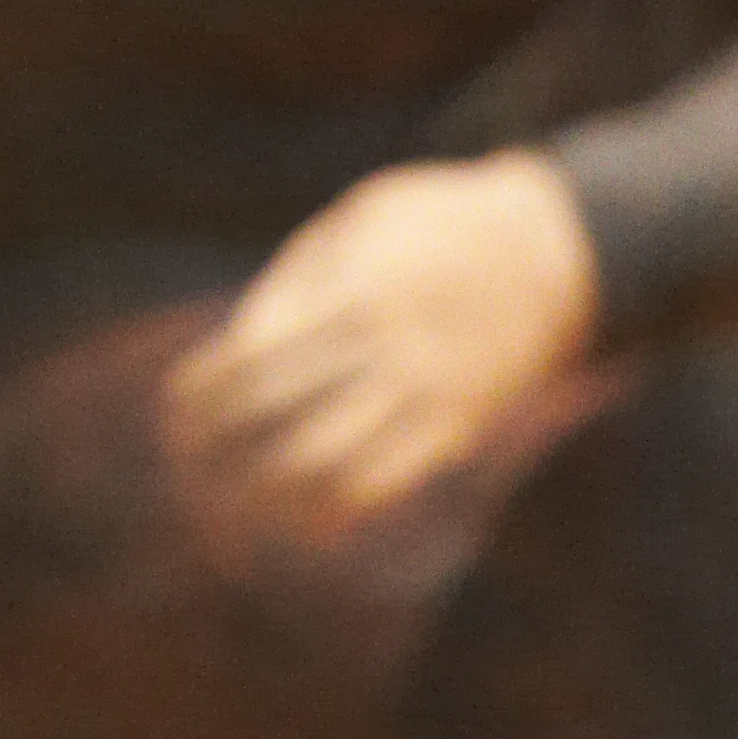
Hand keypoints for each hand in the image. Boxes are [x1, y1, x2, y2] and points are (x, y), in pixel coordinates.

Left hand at [162, 152, 601, 542]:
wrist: (560, 247)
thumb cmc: (437, 224)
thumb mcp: (361, 220)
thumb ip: (300, 280)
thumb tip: (241, 345)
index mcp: (349, 289)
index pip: (252, 358)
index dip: (202, 396)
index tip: (176, 415)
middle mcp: (384, 345)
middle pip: (278, 418)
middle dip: (222, 453)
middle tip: (191, 471)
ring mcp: (425, 389)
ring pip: (329, 465)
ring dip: (272, 497)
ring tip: (239, 509)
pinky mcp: (458, 425)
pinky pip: (387, 483)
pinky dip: (336, 508)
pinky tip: (308, 518)